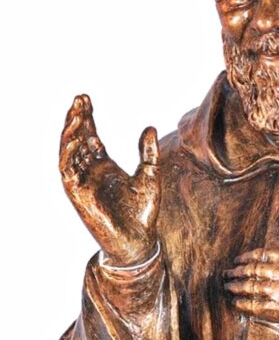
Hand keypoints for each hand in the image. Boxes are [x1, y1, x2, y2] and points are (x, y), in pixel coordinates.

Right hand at [59, 94, 160, 265]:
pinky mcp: (77, 194)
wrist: (138, 241)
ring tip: (75, 112)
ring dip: (70, 132)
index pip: (91, 137)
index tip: (86, 99)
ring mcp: (83, 182)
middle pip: (78, 140)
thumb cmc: (143, 214)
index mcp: (105, 167)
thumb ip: (148, 153)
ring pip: (69, 152)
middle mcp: (91, 172)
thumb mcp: (150, 176)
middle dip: (77, 119)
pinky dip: (69, 153)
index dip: (87, 119)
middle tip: (80, 98)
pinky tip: (75, 137)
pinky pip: (67, 170)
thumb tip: (150, 127)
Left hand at [223, 248, 278, 326]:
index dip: (244, 259)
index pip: (256, 255)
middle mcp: (277, 272)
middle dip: (234, 273)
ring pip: (248, 288)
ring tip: (227, 288)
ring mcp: (277, 291)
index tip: (237, 261)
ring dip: (235, 288)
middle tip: (226, 275)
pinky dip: (242, 304)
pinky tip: (236, 304)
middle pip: (248, 271)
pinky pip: (254, 306)